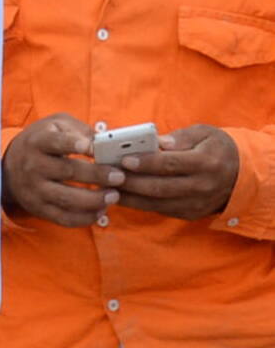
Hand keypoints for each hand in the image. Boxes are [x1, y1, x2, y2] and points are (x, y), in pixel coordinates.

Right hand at [2, 115, 125, 226]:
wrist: (8, 168)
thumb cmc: (41, 142)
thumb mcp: (55, 125)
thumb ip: (79, 129)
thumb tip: (104, 141)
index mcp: (38, 142)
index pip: (54, 142)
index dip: (72, 143)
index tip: (90, 147)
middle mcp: (33, 166)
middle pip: (67, 171)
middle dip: (96, 175)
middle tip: (119, 176)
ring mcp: (35, 189)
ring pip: (67, 198)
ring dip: (94, 200)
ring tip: (114, 196)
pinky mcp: (38, 208)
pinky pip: (63, 218)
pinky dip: (84, 218)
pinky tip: (101, 210)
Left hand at [113, 124, 240, 220]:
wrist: (242, 176)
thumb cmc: (216, 148)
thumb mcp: (204, 133)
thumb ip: (180, 137)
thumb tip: (157, 143)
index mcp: (206, 163)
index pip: (171, 164)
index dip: (146, 163)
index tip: (124, 159)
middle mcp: (202, 186)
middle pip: (160, 187)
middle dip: (130, 182)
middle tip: (107, 175)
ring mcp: (196, 203)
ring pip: (157, 203)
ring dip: (129, 197)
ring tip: (106, 187)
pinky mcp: (189, 214)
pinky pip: (159, 209)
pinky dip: (138, 204)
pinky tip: (120, 196)